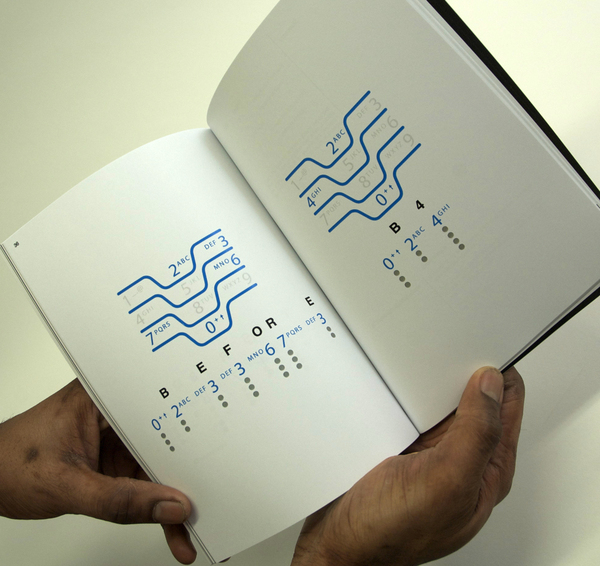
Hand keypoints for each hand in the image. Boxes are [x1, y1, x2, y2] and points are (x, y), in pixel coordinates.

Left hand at [0, 379, 196, 563]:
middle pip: (163, 438)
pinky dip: (155, 505)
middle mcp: (116, 411)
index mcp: (103, 395)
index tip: (208, 463)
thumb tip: (170, 508)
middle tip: (208, 499)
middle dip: (185, 472)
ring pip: (156, 463)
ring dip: (172, 496)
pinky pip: (144, 481)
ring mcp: (117, 436)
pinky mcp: (115, 459)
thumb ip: (120, 501)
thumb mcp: (68, 486)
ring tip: (190, 527)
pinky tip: (169, 526)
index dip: (187, 433)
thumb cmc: (10, 463)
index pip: (156, 409)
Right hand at [292, 366, 524, 565]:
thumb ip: (476, 434)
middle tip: (442, 346)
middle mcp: (460, 459)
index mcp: (486, 469)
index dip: (499, 373)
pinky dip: (403, 393)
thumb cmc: (389, 531)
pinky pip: (409, 408)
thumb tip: (491, 385)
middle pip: (473, 399)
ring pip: (437, 402)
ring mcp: (428, 453)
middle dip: (460, 371)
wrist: (337, 545)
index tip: (480, 347)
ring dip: (427, 382)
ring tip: (413, 362)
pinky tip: (391, 384)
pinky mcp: (400, 447)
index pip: (506, 405)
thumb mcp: (446, 483)